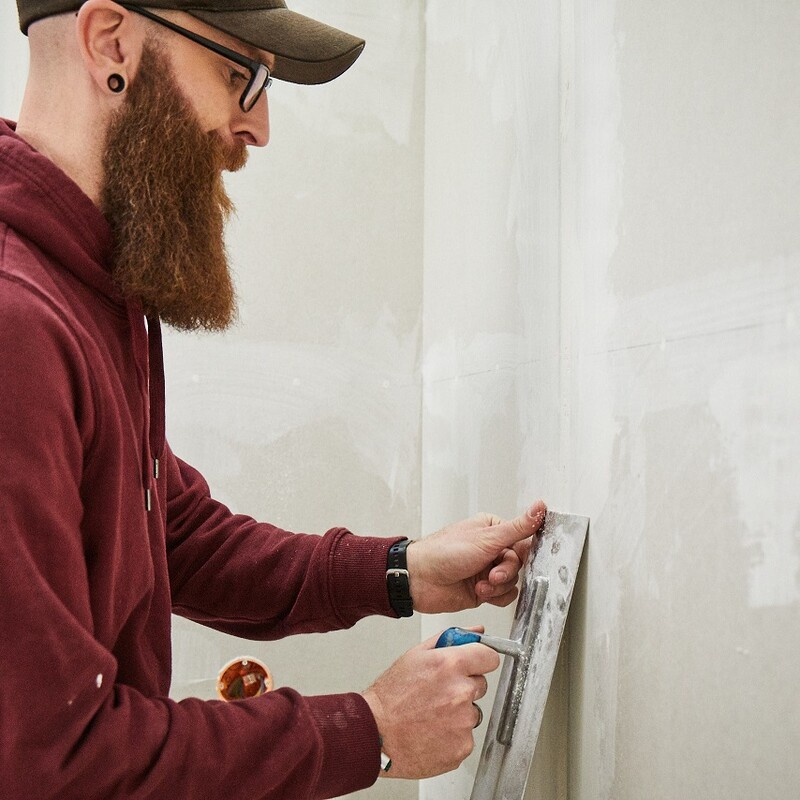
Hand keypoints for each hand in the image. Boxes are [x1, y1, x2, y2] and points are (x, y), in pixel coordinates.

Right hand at [361, 629, 498, 778]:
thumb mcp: (416, 655)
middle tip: (439, 693)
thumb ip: (451, 638)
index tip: (473, 666)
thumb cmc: (391, 695)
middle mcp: (461, 692)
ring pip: (473, 712)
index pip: (490, 657)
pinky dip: (453, 736)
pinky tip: (433, 732)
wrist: (375, 733)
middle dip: (465, 687)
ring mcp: (463, 722)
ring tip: (432, 715)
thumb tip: (477, 631)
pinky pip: (467, 736)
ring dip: (459, 713)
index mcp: (451, 665)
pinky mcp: (463, 747)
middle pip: (481, 685)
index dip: (480, 660)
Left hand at [407, 501, 546, 612]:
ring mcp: (487, 570)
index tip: (524, 557)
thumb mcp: (487, 538)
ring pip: (512, 581)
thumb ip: (517, 527)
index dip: (525, 551)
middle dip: (506, 572)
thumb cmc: (444, 552)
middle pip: (519, 563)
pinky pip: (504, 596)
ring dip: (498, 586)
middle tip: (492, 573)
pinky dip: (494, 596)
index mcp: (492, 530)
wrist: (420, 580)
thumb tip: (539, 507)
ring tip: (481, 583)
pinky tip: (480, 592)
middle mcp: (491, 549)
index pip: (522, 539)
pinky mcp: (483, 589)